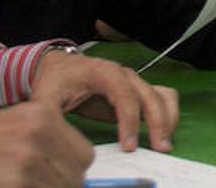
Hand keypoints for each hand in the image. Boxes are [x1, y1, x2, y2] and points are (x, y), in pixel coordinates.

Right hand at [0, 101, 93, 186]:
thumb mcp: (16, 124)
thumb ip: (48, 139)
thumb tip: (72, 165)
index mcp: (44, 115)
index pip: (84, 154)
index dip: (72, 169)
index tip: (59, 174)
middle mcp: (40, 135)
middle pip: (76, 175)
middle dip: (61, 184)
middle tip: (38, 182)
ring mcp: (28, 163)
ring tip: (20, 184)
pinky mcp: (16, 185)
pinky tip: (12, 187)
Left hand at [31, 48, 178, 151]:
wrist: (62, 67)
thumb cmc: (56, 80)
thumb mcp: (46, 94)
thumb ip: (48, 111)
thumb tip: (51, 132)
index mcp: (104, 72)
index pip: (124, 95)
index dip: (129, 121)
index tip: (129, 146)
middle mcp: (126, 74)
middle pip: (150, 96)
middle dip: (157, 122)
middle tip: (159, 149)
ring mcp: (135, 81)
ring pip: (162, 95)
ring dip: (168, 119)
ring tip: (165, 143)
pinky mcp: (138, 90)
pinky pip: (164, 96)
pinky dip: (169, 113)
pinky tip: (165, 132)